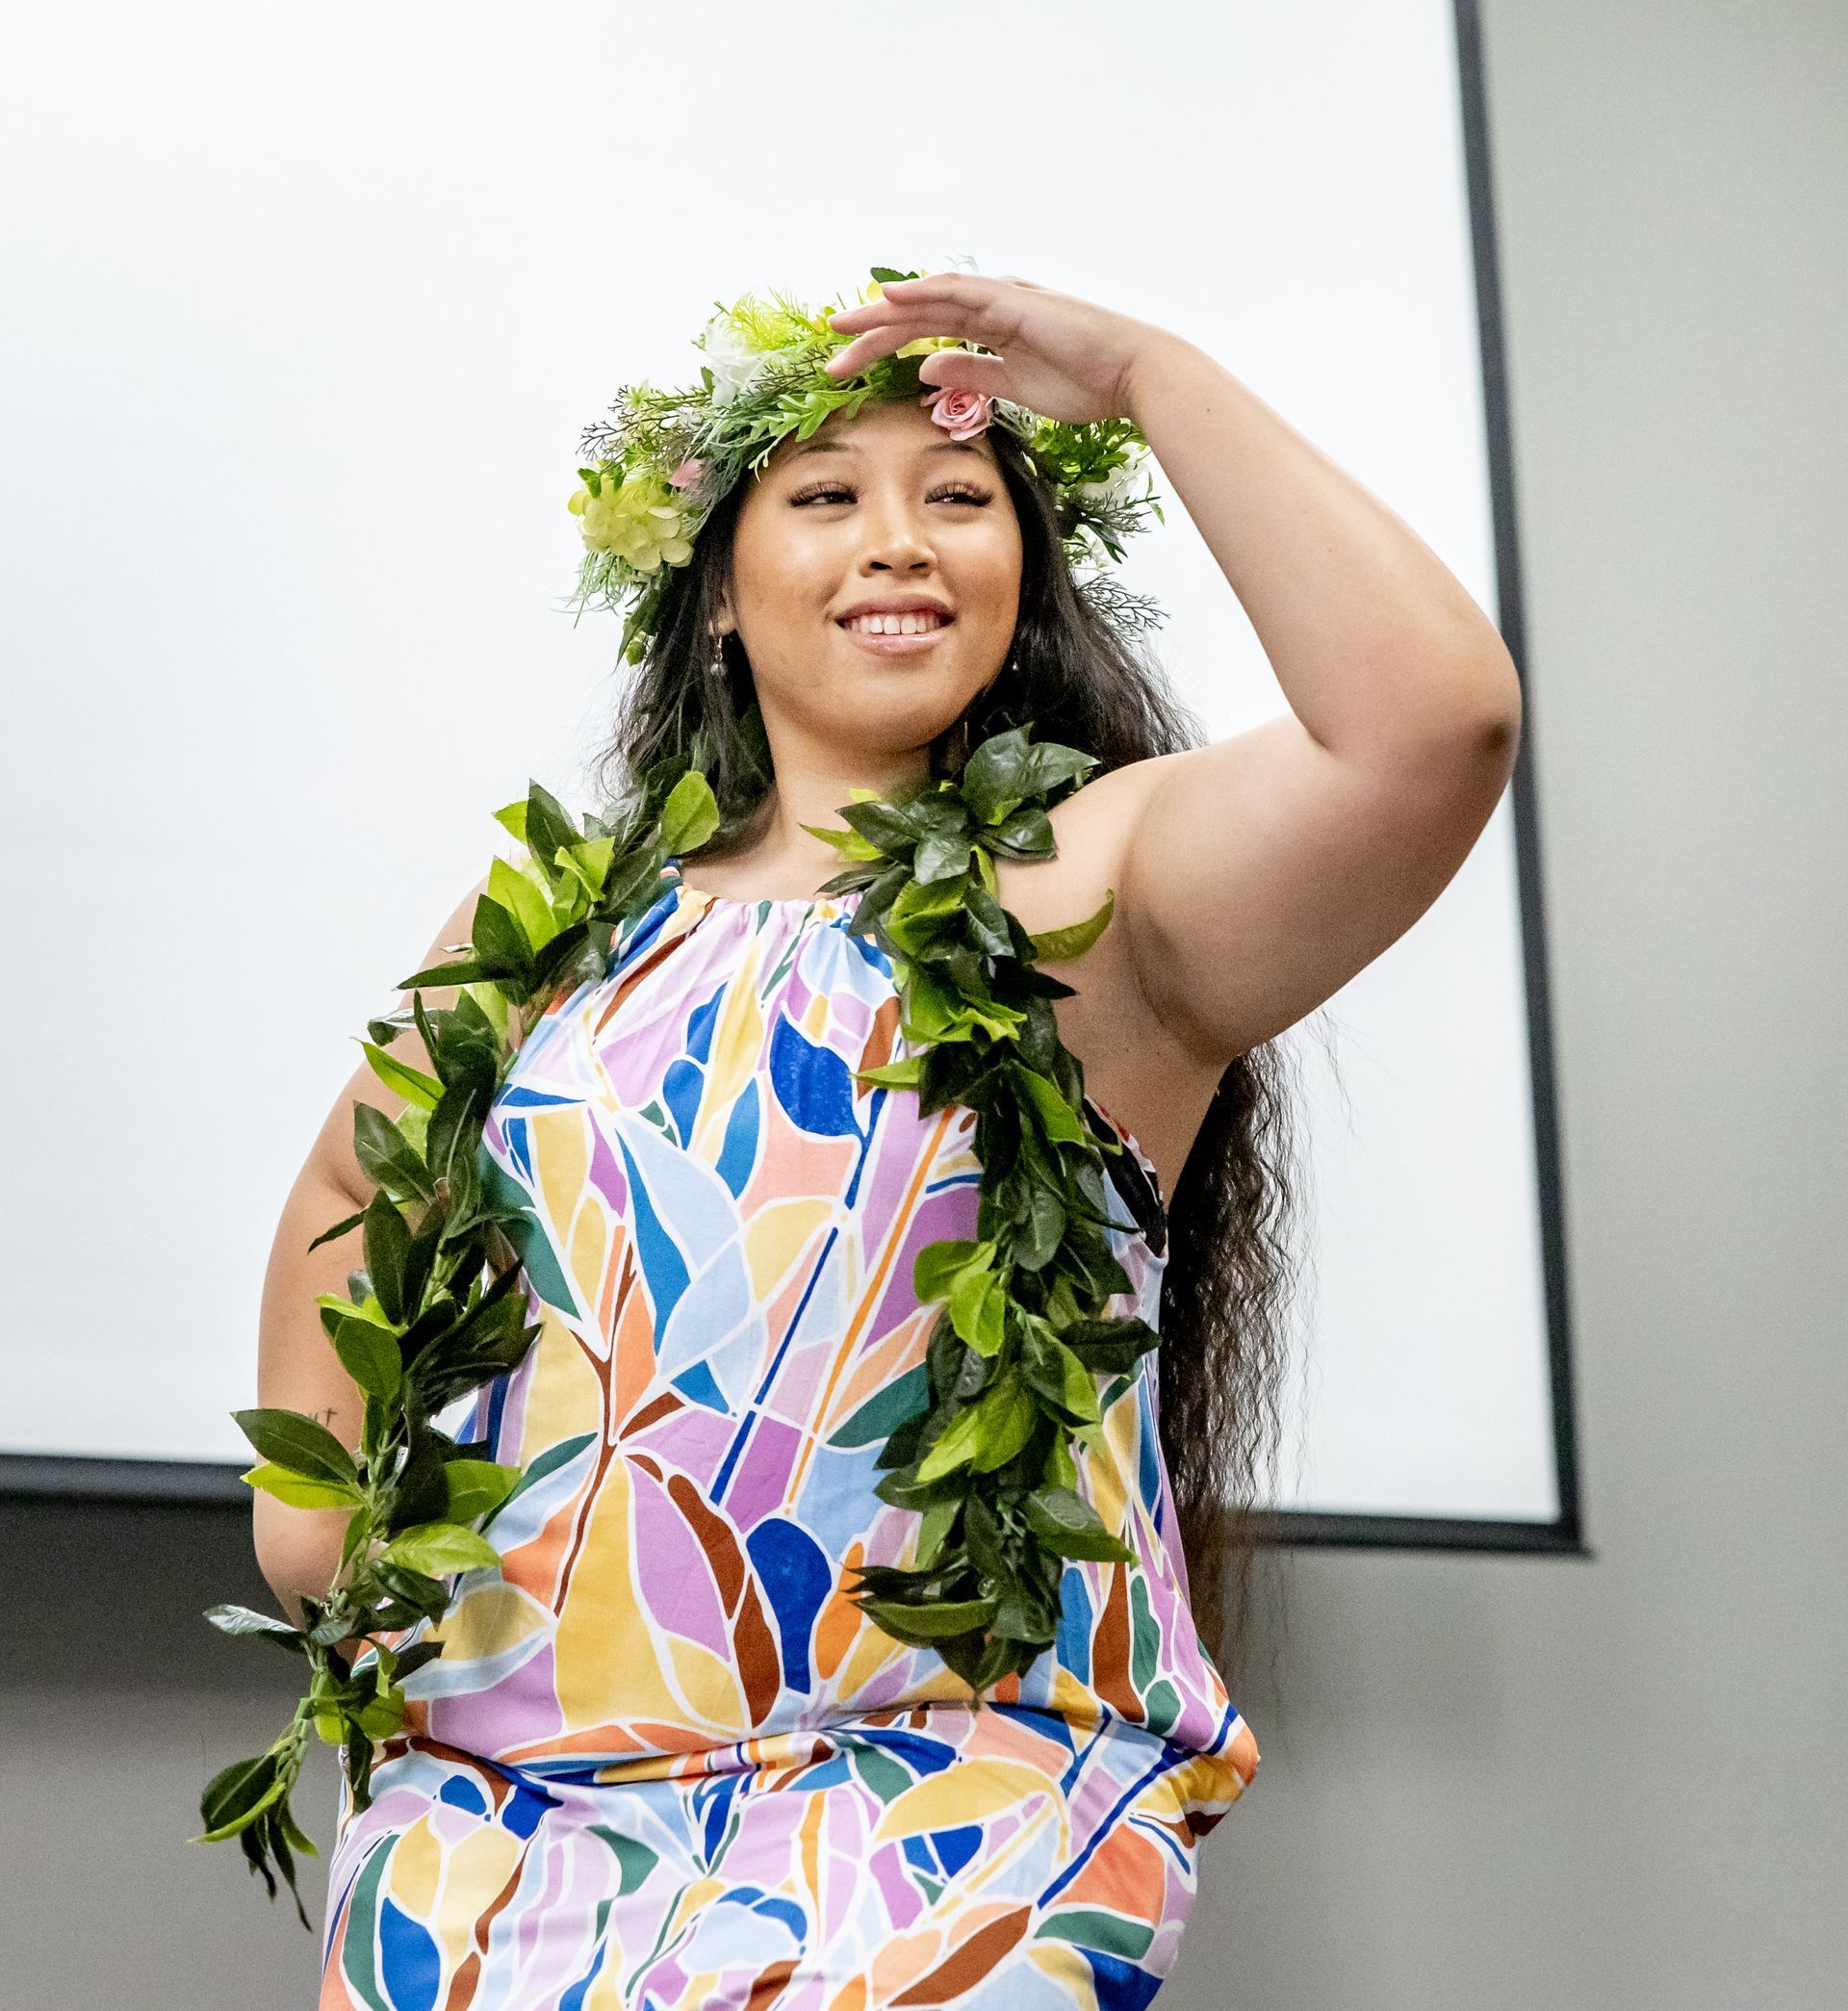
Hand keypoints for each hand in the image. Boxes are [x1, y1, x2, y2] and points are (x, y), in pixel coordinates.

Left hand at [822, 270, 1167, 427]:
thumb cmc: (1087, 383)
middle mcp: (992, 305)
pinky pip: (957, 292)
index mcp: (993, 326)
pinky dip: (919, 292)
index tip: (850, 363)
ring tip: (841, 325)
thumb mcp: (1015, 386)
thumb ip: (973, 376)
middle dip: (871, 332)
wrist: (1133, 376)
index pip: (926, 333)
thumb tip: (926, 371)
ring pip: (927, 301)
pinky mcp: (1013, 301)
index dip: (885, 345)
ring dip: (882, 313)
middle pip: (917, 315)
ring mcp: (1002, 298)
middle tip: (829, 347)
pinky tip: (886, 299)